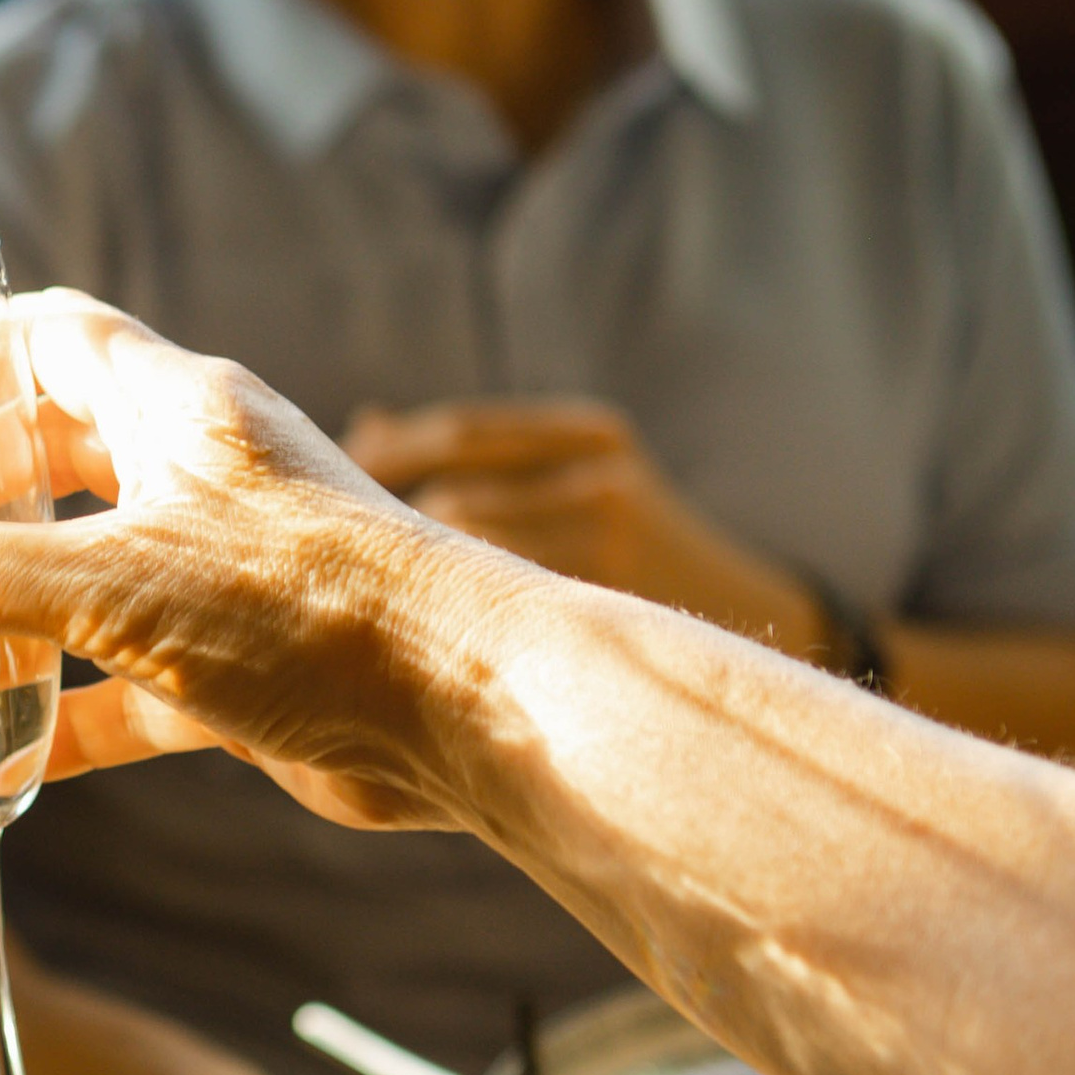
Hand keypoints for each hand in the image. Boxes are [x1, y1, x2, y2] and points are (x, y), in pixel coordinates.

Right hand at [0, 293, 488, 830]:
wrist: (464, 705)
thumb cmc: (304, 605)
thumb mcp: (116, 579)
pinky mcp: (243, 667)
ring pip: (74, 582)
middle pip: (48, 465)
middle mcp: (199, 477)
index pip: (46, 343)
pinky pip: (124, 684)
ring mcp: (221, 574)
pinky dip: (59, 716)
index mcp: (176, 409)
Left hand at [344, 397, 818, 647]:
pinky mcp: (611, 604)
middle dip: (372, 528)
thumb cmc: (634, 556)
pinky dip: (440, 626)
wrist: (763, 625)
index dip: (381, 462)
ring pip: (462, 556)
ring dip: (396, 583)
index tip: (312, 497)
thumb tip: (366, 422)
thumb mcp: (571, 484)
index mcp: (588, 433)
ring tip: (341, 613)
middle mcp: (602, 474)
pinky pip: (495, 614)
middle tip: (311, 565)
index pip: (457, 435)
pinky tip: (402, 652)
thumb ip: (480, 460)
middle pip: (448, 491)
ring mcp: (610, 547)